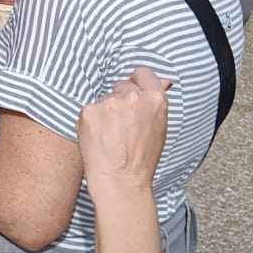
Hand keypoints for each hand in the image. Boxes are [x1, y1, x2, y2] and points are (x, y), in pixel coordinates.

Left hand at [77, 68, 171, 199]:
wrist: (121, 179)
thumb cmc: (142, 158)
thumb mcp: (159, 127)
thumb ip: (156, 101)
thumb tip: (163, 79)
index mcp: (155, 100)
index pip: (143, 73)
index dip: (138, 83)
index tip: (134, 94)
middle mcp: (132, 97)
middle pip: (121, 85)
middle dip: (120, 100)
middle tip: (122, 125)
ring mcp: (108, 103)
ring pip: (104, 98)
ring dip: (105, 111)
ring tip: (111, 134)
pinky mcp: (88, 110)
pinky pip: (89, 109)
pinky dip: (91, 120)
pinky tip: (98, 136)